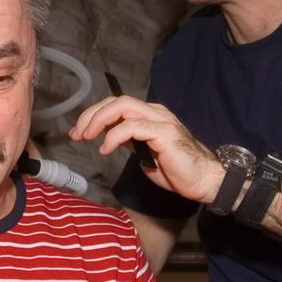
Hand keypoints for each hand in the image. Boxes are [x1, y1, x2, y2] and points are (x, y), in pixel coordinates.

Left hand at [69, 94, 223, 203]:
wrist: (203, 180)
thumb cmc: (177, 169)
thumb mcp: (145, 152)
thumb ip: (129, 140)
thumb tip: (108, 135)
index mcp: (150, 115)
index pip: (117, 105)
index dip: (94, 114)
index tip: (79, 131)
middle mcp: (155, 112)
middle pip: (116, 101)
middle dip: (92, 114)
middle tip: (77, 133)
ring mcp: (161, 120)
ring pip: (123, 107)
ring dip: (99, 120)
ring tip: (87, 136)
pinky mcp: (164, 133)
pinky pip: (133, 126)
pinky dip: (115, 136)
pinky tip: (106, 148)